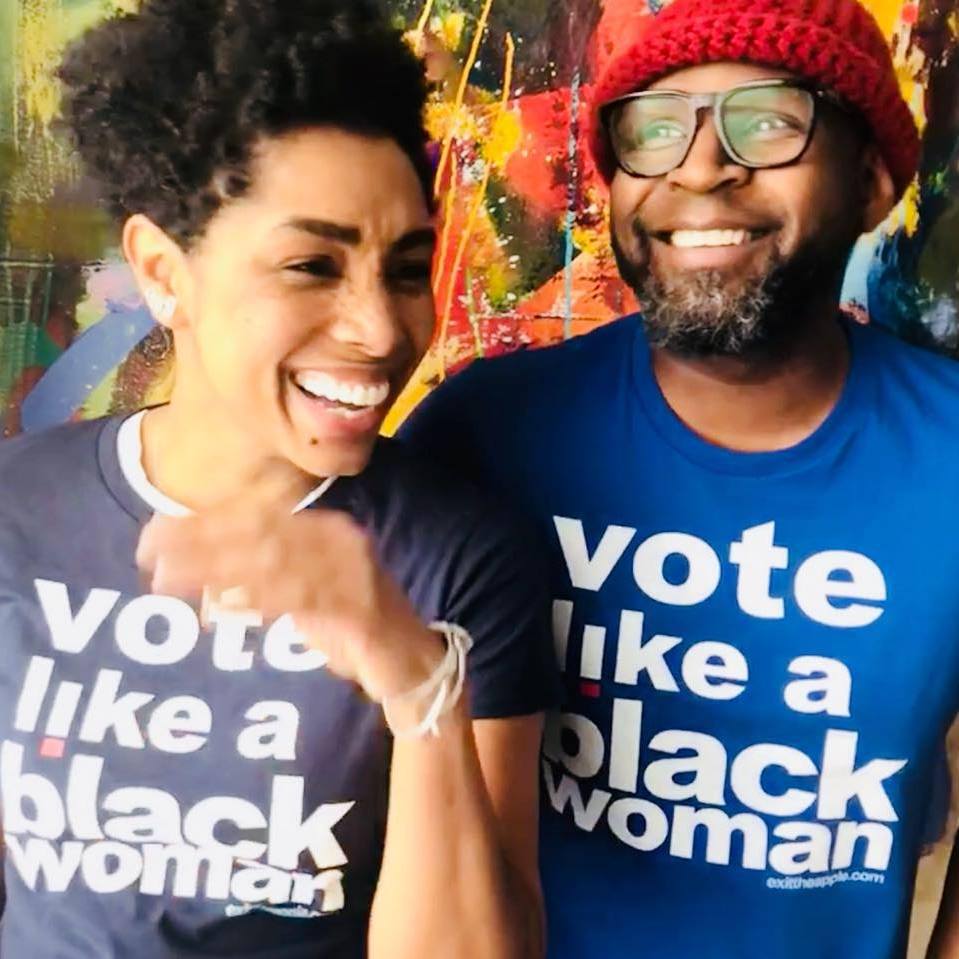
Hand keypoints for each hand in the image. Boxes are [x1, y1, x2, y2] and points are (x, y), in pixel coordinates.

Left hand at [135, 475, 444, 701]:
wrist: (412, 663)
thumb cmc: (351, 628)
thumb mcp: (300, 596)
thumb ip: (261, 579)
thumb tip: (197, 573)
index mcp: (324, 529)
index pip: (257, 515)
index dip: (203, 521)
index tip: (154, 531)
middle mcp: (340, 540)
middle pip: (260, 532)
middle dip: (200, 541)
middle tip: (150, 556)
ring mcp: (353, 572)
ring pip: (276, 561)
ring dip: (218, 569)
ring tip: (170, 580)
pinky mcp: (360, 609)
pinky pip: (301, 600)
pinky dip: (258, 601)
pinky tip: (221, 607)